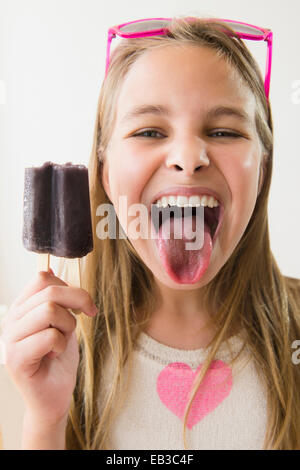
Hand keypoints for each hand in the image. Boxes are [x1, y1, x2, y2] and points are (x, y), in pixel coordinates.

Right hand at [0, 270, 96, 425]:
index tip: (84, 306)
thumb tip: (52, 270)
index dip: (70, 287)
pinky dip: (62, 344)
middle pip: (49, 291)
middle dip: (77, 301)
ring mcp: (10, 339)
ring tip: (63, 339)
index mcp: (21, 307)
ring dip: (67, 324)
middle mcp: (11, 319)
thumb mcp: (63, 322)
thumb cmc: (58, 359)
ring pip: (49, 310)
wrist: (54, 395)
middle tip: (87, 316)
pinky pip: (49, 336)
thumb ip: (57, 299)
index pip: (42, 278)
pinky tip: (56, 354)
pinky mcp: (16, 358)